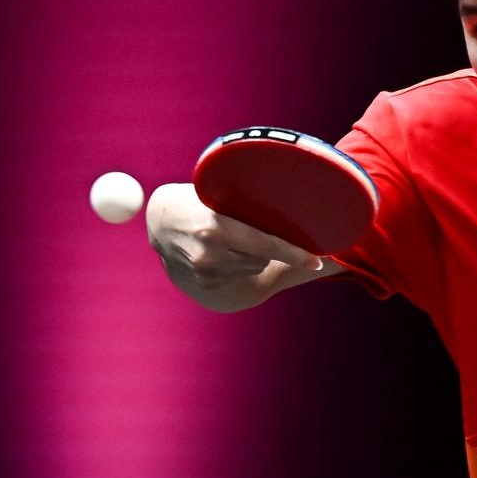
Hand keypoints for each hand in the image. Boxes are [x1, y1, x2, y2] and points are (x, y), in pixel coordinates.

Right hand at [146, 183, 322, 310]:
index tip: (317, 263)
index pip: (266, 244)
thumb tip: (291, 210)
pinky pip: (240, 274)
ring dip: (252, 255)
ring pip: (253, 266)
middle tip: (251, 228)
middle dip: (267, 245)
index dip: (294, 254)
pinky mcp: (205, 283)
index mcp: (216, 227)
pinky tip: (222, 251)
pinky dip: (239, 264)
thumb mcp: (218, 194)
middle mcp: (210, 253)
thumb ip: (246, 204)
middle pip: (263, 256)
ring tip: (231, 237)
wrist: (159, 222)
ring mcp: (206, 271)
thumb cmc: (197, 200)